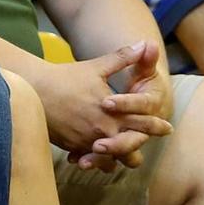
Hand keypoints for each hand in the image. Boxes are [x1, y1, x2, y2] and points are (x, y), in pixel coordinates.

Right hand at [34, 42, 172, 172]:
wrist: (35, 90)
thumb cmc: (67, 77)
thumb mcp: (97, 67)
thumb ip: (122, 58)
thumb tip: (144, 44)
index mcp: (112, 113)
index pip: (141, 122)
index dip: (156, 126)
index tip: (168, 127)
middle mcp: (102, 131)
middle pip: (128, 148)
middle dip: (138, 148)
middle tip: (145, 149)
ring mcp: (86, 142)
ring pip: (109, 160)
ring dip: (117, 158)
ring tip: (124, 157)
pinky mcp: (72, 147)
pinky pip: (89, 159)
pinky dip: (95, 159)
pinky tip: (98, 159)